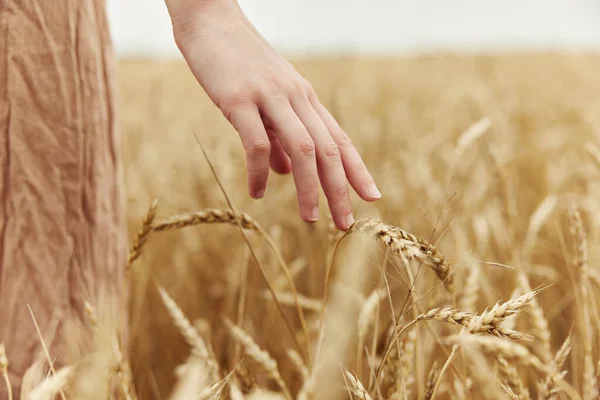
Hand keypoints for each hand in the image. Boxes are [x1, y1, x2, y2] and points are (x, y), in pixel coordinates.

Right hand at [166, 0, 380, 229]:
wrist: (209, 20)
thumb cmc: (238, 63)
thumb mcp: (267, 100)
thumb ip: (279, 137)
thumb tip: (289, 173)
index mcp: (304, 98)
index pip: (339, 139)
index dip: (357, 170)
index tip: (372, 198)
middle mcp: (295, 98)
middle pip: (328, 149)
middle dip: (340, 189)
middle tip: (344, 224)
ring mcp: (269, 97)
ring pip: (303, 149)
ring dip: (309, 188)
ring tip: (310, 219)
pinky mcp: (239, 99)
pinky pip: (257, 143)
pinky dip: (260, 173)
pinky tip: (258, 193)